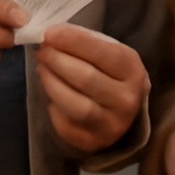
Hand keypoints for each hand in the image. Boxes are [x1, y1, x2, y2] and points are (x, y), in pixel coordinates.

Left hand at [35, 23, 149, 153]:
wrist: (124, 111)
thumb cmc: (111, 73)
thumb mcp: (110, 53)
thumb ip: (86, 44)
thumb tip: (51, 35)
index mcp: (133, 71)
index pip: (101, 52)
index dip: (72, 41)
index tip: (49, 32)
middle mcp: (126, 100)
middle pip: (85, 78)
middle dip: (57, 60)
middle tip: (41, 50)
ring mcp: (111, 125)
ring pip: (74, 105)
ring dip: (52, 82)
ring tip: (42, 68)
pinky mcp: (92, 142)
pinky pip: (65, 124)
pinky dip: (53, 105)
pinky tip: (51, 91)